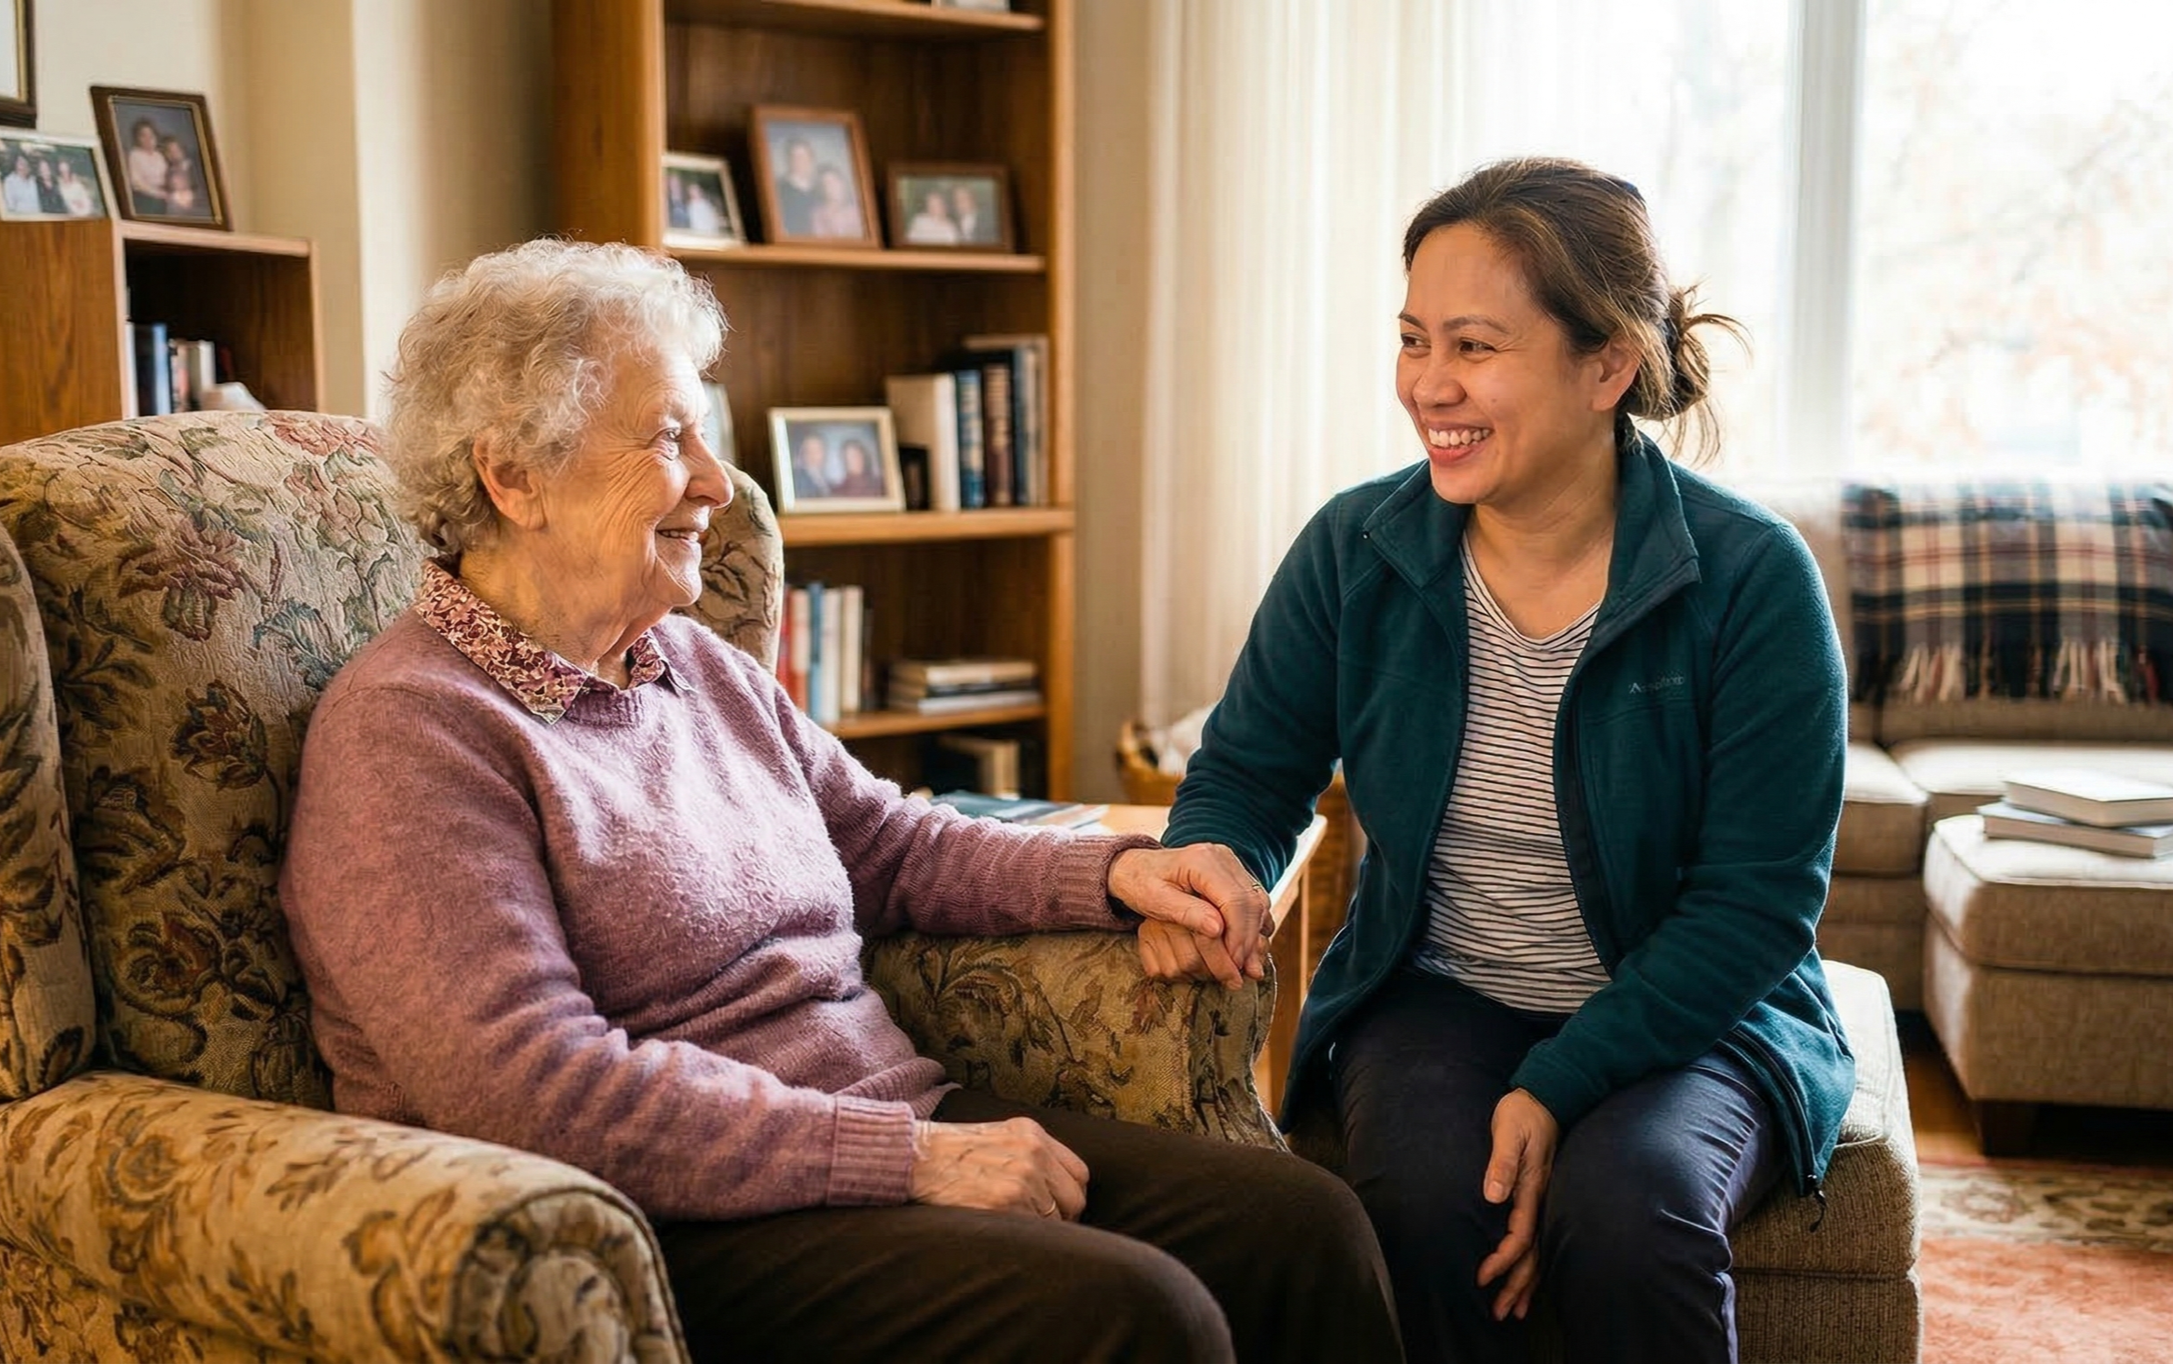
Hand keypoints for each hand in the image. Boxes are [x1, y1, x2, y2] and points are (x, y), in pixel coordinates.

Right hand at [907, 1116, 1089, 1220]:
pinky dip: (1022, 1238)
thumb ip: (1030, 1153)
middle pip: (1073, 1200)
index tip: (1059, 1209)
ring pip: (1053, 1221)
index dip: (1070, 1196)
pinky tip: (1002, 1231)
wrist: (913, 1156)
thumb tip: (1057, 1188)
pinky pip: (1032, 1233)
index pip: (1079, 1174)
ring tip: (1014, 1228)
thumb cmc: (951, 1151)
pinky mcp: (1003, 1204)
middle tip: (1041, 1227)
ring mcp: (1020, 1179)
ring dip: (1038, 1231)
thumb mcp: (998, 1136)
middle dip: (1062, 1218)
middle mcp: (1032, 1153)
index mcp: (1033, 1133)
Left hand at [1109, 845, 1271, 989]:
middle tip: (1242, 970)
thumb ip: (1187, 913)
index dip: (1238, 935)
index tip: (1233, 963)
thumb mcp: (1156, 900)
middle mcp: (1222, 857)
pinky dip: (1252, 926)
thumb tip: (1218, 930)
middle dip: (1249, 939)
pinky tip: (1246, 948)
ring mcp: (1230, 864)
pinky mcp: (1233, 875)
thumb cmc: (1141, 884)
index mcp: (1203, 860)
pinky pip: (1254, 901)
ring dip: (1254, 935)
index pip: (1235, 900)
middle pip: (1252, 901)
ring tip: (1246, 964)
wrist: (1136, 867)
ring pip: (1258, 902)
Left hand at [1476, 1087, 1558, 1320]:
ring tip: (1513, 1309)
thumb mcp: (1508, 1130)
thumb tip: (1493, 1195)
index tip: (1482, 1276)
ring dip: (1526, 1283)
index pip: (1519, 1236)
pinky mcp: (1540, 1196)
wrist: (1546, 1097)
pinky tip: (1526, 1278)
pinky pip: (1539, 1238)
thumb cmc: (1522, 1113)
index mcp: (1531, 1187)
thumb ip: (1501, 1162)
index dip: (1501, 1259)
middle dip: (1516, 1285)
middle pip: (1533, 1254)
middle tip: (1499, 1312)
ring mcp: (1543, 1200)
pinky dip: (1532, 1263)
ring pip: (1539, 1252)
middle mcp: (1540, 1199)